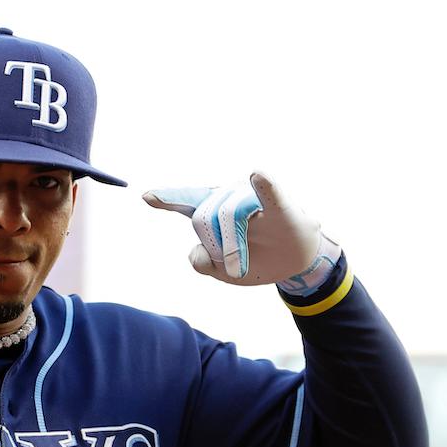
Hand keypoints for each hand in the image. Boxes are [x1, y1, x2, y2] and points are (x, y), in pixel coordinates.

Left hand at [142, 172, 338, 289]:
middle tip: (233, 266)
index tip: (147, 196)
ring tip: (245, 261)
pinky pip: (271, 195)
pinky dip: (265, 186)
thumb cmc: (258, 258)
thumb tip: (196, 251)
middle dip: (213, 248)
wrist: (298, 261)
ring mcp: (256, 201)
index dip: (167, 199)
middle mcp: (232, 200)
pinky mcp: (281, 209)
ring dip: (234, 247)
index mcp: (216, 213)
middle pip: (204, 218)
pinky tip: (258, 175)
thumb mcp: (225, 271)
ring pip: (228, 216)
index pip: (188, 202)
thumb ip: (204, 263)